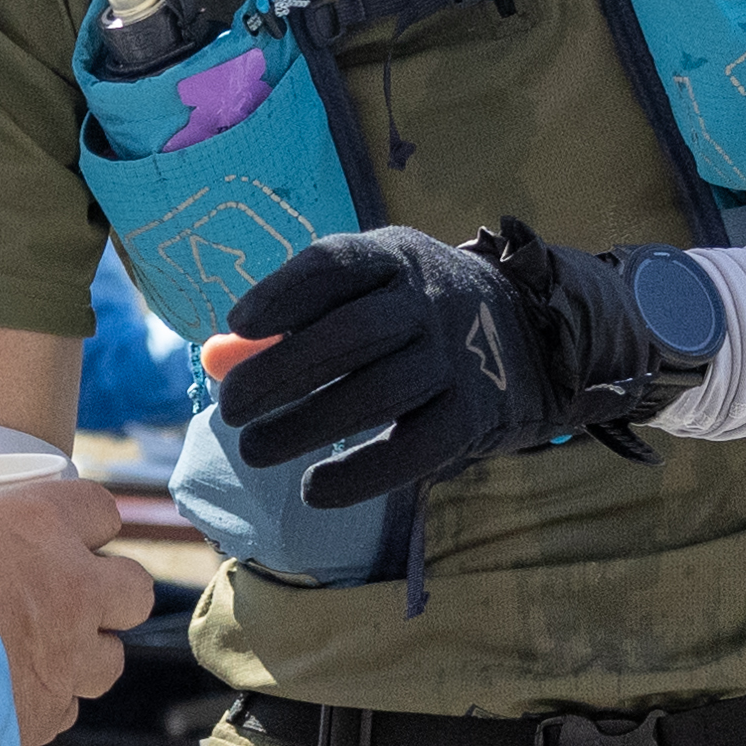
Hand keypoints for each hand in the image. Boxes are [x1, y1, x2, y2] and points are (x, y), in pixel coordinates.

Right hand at [0, 474, 147, 745]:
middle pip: (134, 589)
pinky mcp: (49, 713)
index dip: (86, 525)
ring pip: (109, 659)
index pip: (100, 510)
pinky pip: (66, 708)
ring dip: (81, 658)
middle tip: (69, 603)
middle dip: (110, 598)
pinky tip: (5, 698)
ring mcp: (67, 656)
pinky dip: (44, 704)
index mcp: (36, 524)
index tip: (69, 536)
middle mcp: (70, 587)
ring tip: (33, 658)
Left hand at [207, 220, 682, 512]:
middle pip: (353, 335)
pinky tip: (313, 489)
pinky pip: (416, 449)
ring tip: (253, 448)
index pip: (336, 265)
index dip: (283, 295)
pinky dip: (361, 474)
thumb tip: (219, 356)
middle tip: (228, 406)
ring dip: (307, 425)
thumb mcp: (367, 288)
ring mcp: (459, 358)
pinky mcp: (476, 415)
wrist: (526, 329)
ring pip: (380, 394)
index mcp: (396, 257)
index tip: (236, 326)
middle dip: (282, 372)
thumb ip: (296, 318)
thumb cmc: (410, 310)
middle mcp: (432, 301)